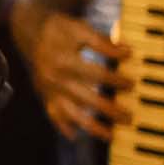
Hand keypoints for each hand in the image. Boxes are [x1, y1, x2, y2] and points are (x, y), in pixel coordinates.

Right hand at [24, 9, 126, 138]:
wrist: (31, 33)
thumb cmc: (61, 30)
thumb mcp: (80, 28)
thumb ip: (102, 41)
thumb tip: (127, 52)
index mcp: (64, 59)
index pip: (96, 74)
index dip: (115, 80)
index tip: (131, 84)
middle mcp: (55, 78)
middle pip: (86, 99)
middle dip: (110, 110)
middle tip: (128, 117)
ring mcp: (50, 90)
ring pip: (71, 114)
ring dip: (92, 126)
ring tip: (111, 135)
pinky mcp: (45, 96)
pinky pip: (54, 116)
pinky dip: (63, 127)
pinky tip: (75, 136)